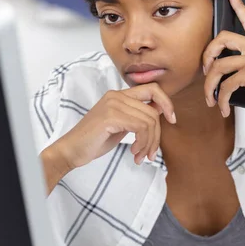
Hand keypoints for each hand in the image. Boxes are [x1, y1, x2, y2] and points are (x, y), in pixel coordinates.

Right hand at [52, 83, 175, 170]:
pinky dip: (142, 143)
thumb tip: (161, 111)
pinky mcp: (111, 116)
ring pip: (150, 121)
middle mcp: (116, 95)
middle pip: (154, 111)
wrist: (72, 150)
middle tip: (149, 154)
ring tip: (140, 156)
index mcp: (119, 95)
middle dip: (156, 136)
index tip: (172, 120)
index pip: (153, 89)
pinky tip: (134, 153)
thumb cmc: (95, 140)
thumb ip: (138, 116)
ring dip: (149, 144)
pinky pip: (141, 127)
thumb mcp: (122, 125)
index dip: (167, 103)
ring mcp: (113, 104)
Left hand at [203, 0, 244, 126]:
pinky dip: (221, 100)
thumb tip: (225, 67)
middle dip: (207, 54)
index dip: (239, 6)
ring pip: (219, 66)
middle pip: (223, 38)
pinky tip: (223, 109)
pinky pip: (226, 85)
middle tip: (205, 70)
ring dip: (209, 86)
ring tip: (211, 99)